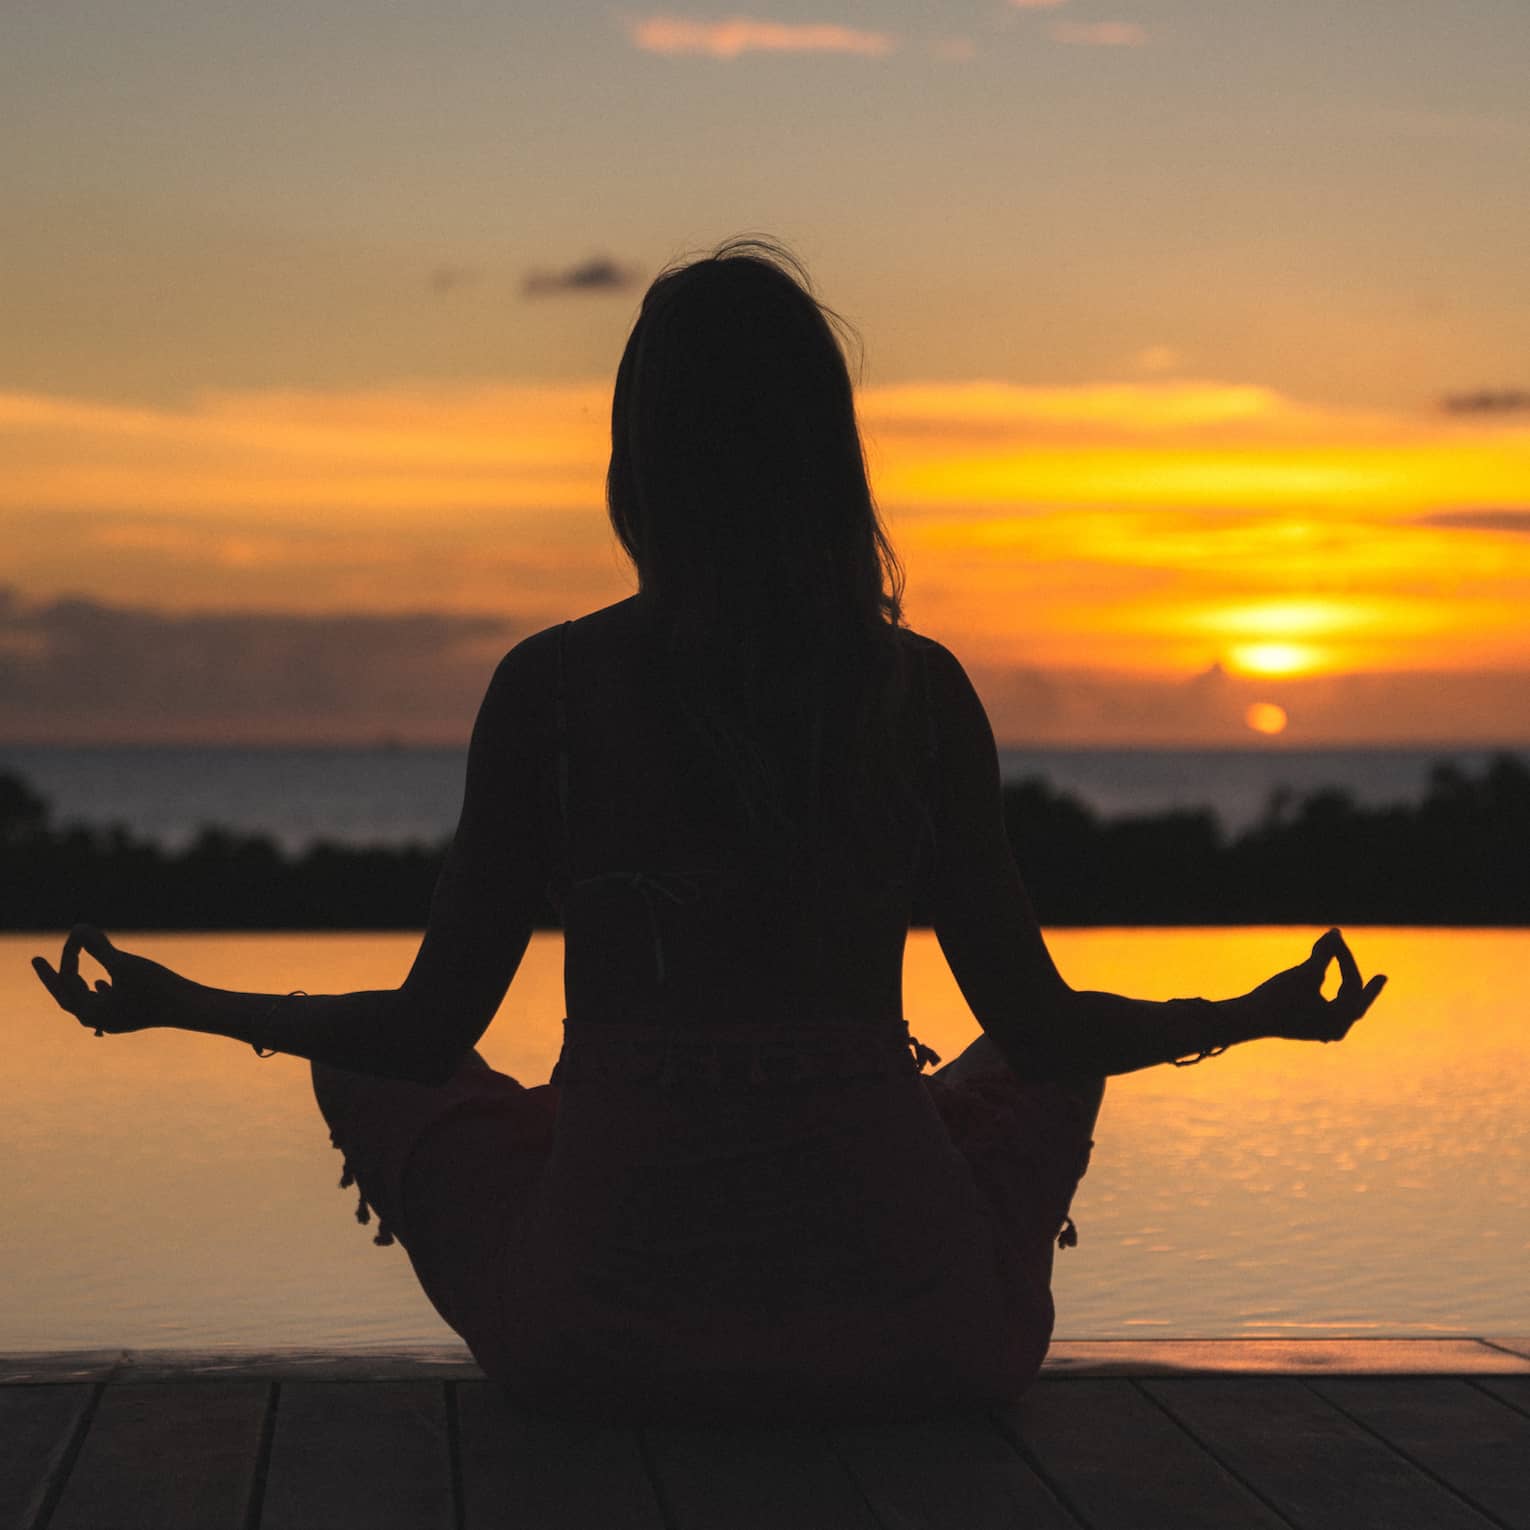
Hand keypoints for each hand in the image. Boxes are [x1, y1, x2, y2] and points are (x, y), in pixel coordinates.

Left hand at [31, 924, 186, 1035]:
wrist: (190, 1009)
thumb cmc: (156, 987)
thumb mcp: (124, 963)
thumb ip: (97, 946)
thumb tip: (77, 929)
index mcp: (90, 1012)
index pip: (67, 980)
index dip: (68, 954)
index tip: (77, 934)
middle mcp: (98, 1020)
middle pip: (67, 996)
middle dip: (54, 976)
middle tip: (36, 961)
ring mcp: (115, 1019)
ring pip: (85, 1002)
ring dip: (76, 985)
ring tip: (69, 974)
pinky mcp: (132, 1016)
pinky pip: (104, 1005)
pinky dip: (98, 991)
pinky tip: (102, 984)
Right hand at [1248, 928, 1386, 1043]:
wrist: (1248, 1019)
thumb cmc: (1279, 997)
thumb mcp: (1305, 972)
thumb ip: (1324, 953)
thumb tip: (1336, 932)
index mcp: (1340, 1019)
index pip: (1352, 982)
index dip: (1345, 957)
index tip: (1334, 937)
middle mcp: (1334, 1029)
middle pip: (1354, 1002)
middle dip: (1366, 987)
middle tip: (1382, 978)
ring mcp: (1320, 1031)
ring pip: (1341, 1009)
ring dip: (1347, 993)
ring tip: (1355, 987)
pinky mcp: (1306, 1029)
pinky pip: (1327, 1013)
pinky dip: (1331, 999)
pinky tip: (1333, 1001)